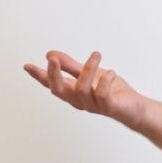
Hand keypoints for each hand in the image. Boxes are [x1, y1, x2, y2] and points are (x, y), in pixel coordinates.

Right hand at [23, 50, 139, 121]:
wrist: (134, 108)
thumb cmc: (112, 91)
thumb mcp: (89, 73)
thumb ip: (70, 65)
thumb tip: (49, 54)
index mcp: (73, 92)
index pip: (52, 84)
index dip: (39, 76)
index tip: (27, 65)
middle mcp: (79, 100)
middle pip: (60, 90)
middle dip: (54, 75)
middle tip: (53, 59)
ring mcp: (93, 105)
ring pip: (82, 88)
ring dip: (88, 69)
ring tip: (96, 55)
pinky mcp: (109, 107)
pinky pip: (102, 95)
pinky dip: (105, 81)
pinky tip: (111, 72)